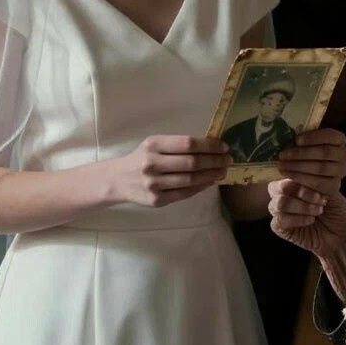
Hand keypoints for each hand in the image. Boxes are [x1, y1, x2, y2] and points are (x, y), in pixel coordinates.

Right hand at [111, 135, 230, 207]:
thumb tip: (211, 148)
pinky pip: (184, 194)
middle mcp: (152, 164)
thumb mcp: (154, 144)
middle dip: (215, 161)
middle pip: (191, 162)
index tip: (224, 147)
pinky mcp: (156, 200)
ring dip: (211, 175)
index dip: (209, 145)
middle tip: (228, 160)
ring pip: (190, 180)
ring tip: (222, 171)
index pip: (188, 144)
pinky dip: (200, 187)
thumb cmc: (142, 158)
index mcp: (153, 145)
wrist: (118, 180)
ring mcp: (153, 184)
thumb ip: (177, 145)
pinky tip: (209, 182)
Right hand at [268, 180, 345, 255]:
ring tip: (318, 211)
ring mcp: (279, 211)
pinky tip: (310, 221)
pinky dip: (298, 220)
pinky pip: (279, 220)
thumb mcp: (331, 192)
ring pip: (279, 203)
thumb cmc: (335, 212)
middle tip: (320, 200)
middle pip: (277, 187)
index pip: (286, 174)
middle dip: (301, 192)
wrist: (340, 235)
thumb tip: (304, 175)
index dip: (302, 179)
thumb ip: (316, 182)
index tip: (321, 189)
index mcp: (293, 182)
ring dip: (302, 206)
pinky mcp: (279, 227)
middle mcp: (283, 195)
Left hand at [276, 128, 345, 197]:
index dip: (314, 137)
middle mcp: (344, 155)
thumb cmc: (305, 154)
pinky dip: (302, 178)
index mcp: (339, 140)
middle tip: (283, 155)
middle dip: (301, 153)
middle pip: (325, 152)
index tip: (296, 140)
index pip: (330, 136)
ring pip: (321, 168)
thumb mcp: (306, 143)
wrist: (307, 176)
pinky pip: (318, 182)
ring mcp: (341, 172)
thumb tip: (289, 133)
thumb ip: (302, 138)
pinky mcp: (334, 187)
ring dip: (299, 166)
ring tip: (282, 165)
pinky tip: (289, 175)